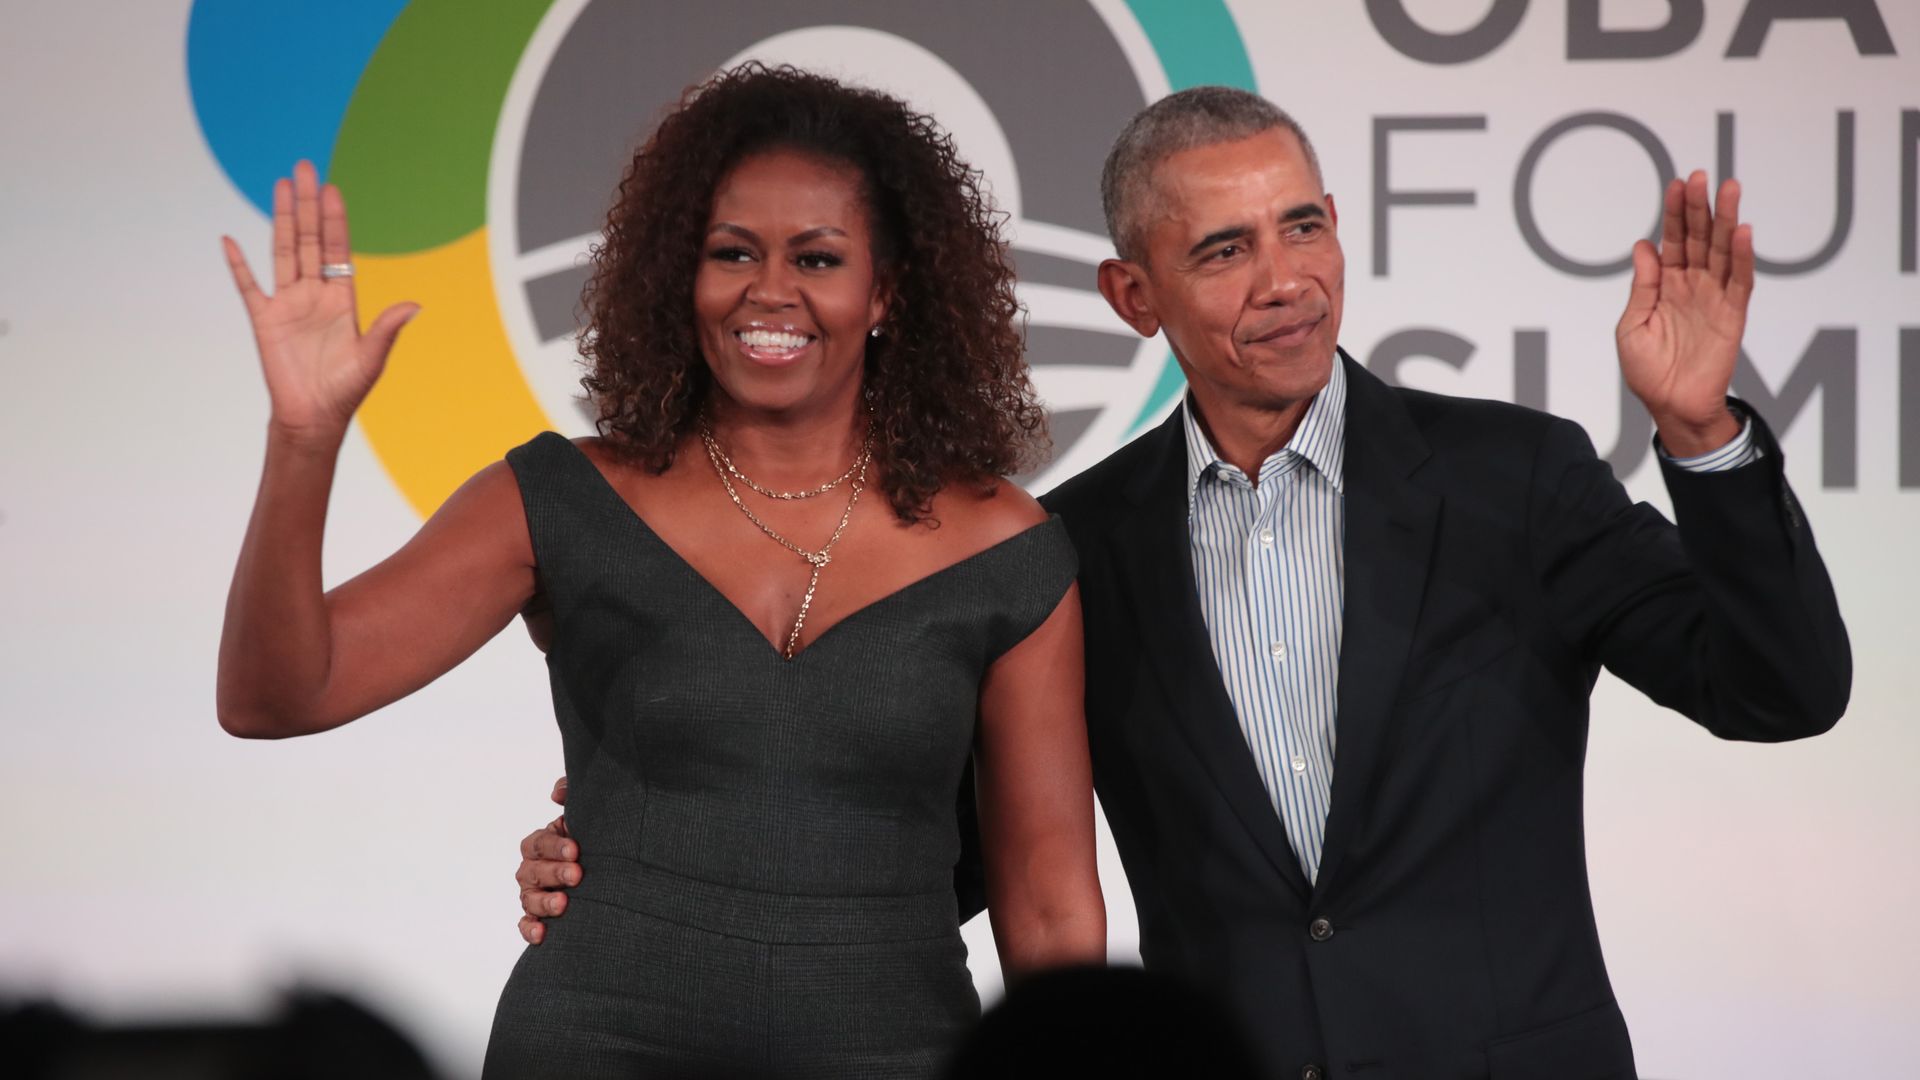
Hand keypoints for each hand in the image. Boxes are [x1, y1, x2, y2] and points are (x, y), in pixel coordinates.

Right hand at [222, 160, 418, 443]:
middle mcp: (314, 294)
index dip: (335, 220)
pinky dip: (238, 264)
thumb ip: (387, 329)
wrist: (314, 417)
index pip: (338, 249)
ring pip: (283, 251)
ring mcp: (287, 303)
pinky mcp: (264, 319)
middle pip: (310, 240)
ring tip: (281, 186)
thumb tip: (415, 305)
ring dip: (282, 219)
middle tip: (303, 168)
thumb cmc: (345, 390)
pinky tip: (229, 240)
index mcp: (342, 299)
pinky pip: (248, 286)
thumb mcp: (371, 358)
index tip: (332, 189)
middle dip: (308, 205)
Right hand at [516, 776, 579, 944]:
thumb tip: (558, 794)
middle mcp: (533, 869)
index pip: (539, 842)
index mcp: (542, 843)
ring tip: (563, 904)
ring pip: (528, 899)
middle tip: (577, 875)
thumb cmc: (592, 840)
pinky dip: (530, 930)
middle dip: (554, 872)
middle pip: (533, 871)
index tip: (575, 849)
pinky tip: (542, 934)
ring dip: (544, 902)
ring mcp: (533, 894)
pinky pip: (526, 924)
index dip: (554, 845)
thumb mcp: (586, 816)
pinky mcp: (537, 917)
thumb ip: (572, 796)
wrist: (608, 870)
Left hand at [1616, 170, 1753, 457]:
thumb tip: (1643, 245)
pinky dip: (1743, 256)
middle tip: (1701, 176)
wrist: (1671, 406)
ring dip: (1727, 220)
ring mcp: (1714, 297)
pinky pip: (1740, 281)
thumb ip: (1642, 287)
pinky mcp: (1732, 315)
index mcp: (1665, 285)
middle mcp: (1692, 285)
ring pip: (1723, 251)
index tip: (1675, 184)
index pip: (1673, 240)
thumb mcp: (1632, 326)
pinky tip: (1743, 231)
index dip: (1674, 213)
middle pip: (1699, 238)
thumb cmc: (1648, 371)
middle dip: (1700, 207)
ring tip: (1729, 189)